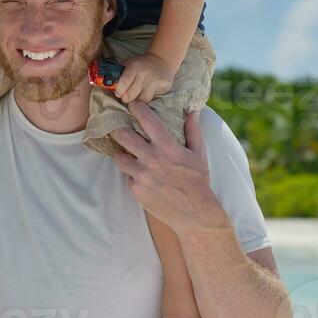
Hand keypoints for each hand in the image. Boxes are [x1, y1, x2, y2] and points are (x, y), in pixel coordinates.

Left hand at [110, 104, 225, 232]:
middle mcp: (151, 159)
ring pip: (119, 157)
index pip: (147, 120)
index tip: (132, 104)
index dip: (137, 109)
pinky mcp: (136, 189)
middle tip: (120, 127)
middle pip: (123, 136)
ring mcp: (141, 175)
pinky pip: (127, 176)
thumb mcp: (199, 154)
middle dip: (120, 129)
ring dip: (122, 153)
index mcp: (167, 147)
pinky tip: (140, 175)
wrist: (195, 213)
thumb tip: (192, 111)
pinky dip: (131, 174)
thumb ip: (193, 131)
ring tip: (127, 153)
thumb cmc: (198, 181)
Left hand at [113, 51, 175, 103]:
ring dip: (138, 101)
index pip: (124, 82)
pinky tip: (148, 92)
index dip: (120, 91)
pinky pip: (153, 99)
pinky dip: (148, 98)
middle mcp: (145, 74)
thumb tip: (107, 87)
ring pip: (143, 100)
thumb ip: (118, 74)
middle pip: (131, 95)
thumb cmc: (140, 65)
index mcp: (134, 66)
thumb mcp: (128, 64)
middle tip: (126, 97)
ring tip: (137, 96)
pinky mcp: (164, 86)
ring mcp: (155, 81)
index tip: (119, 94)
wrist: (161, 60)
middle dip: (127, 98)